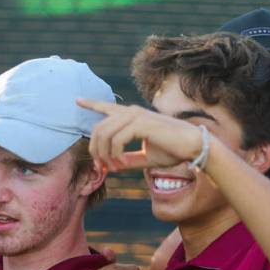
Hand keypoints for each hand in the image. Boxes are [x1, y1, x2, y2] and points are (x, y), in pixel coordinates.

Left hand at [76, 99, 201, 171]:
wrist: (193, 146)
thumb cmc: (172, 151)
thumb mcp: (145, 157)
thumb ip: (127, 159)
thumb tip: (111, 166)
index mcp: (132, 116)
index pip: (107, 107)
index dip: (91, 104)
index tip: (77, 101)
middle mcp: (131, 112)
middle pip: (98, 129)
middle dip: (95, 151)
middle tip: (101, 168)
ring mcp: (136, 116)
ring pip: (105, 134)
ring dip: (105, 155)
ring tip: (113, 168)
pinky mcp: (141, 124)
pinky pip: (117, 140)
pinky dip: (115, 155)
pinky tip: (121, 164)